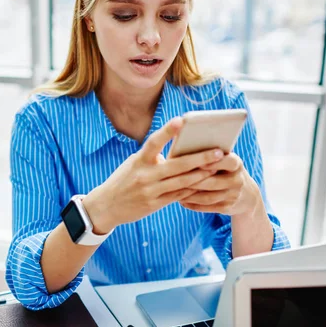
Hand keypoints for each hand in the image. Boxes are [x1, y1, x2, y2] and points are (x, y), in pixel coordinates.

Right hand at [83, 118, 225, 233]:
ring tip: (217, 167)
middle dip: (200, 158)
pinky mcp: (154, 204)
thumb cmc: (123, 179)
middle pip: (177, 165)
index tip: (181, 120)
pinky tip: (205, 184)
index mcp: (138, 160)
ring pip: (182, 182)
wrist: (106, 206)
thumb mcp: (133, 163)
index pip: (154, 142)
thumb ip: (153, 157)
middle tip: (219, 151)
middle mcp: (145, 175)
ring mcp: (150, 191)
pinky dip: (192, 189)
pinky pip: (178, 196)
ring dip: (202, 174)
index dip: (167, 132)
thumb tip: (179, 151)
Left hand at [179, 152, 260, 216]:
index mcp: (236, 164)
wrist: (246, 194)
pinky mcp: (227, 208)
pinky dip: (193, 204)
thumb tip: (182, 151)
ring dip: (190, 195)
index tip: (197, 162)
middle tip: (175, 178)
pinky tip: (181, 200)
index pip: (228, 162)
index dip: (213, 162)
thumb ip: (209, 155)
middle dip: (193, 181)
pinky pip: (207, 207)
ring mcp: (233, 196)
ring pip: (208, 197)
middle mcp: (237, 180)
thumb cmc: (225, 170)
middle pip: (213, 182)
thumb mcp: (224, 160)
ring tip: (174, 191)